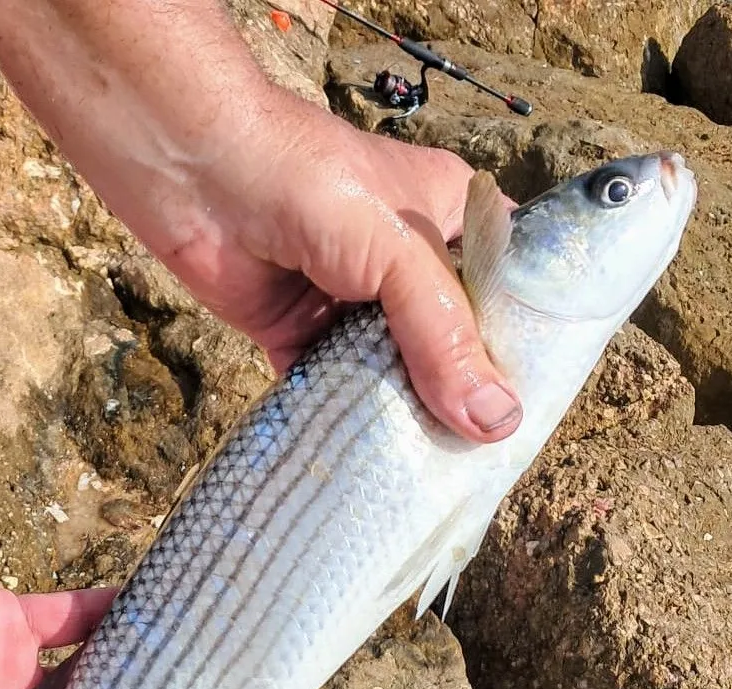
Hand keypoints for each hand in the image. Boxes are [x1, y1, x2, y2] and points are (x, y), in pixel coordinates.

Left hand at [157, 99, 523, 440]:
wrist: (195, 170)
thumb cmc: (312, 183)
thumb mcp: (398, 254)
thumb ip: (444, 337)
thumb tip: (495, 422)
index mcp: (451, 221)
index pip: (506, 290)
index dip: (522, 346)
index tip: (536, 410)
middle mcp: (406, 264)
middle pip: (450, 342)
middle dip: (462, 395)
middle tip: (487, 460)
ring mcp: (350, 301)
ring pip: (392, 371)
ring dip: (405, 414)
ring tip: (437, 474)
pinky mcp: (296, 332)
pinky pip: (330, 387)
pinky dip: (341, 418)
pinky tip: (366, 461)